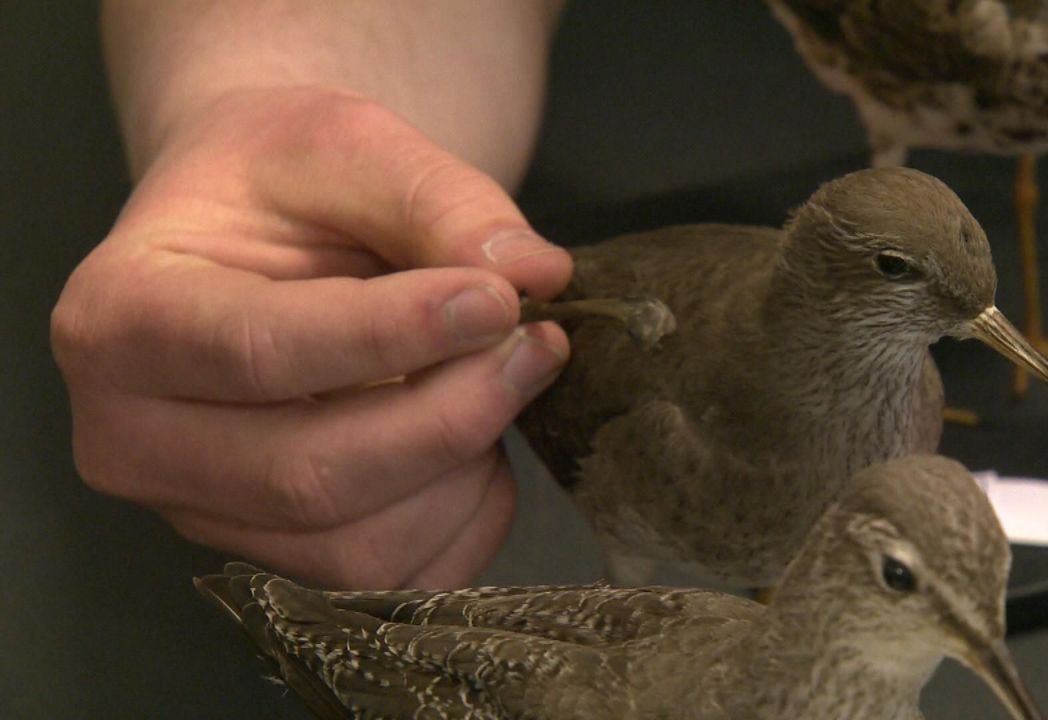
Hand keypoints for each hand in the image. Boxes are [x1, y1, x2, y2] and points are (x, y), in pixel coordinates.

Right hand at [52, 87, 571, 589]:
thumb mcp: (348, 142)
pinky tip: (479, 445)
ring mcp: (199, 515)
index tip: (501, 300)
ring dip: (464, 472)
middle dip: (452, 414)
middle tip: (537, 344)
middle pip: (311, 473)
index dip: (395, 335)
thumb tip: (533, 272)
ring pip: (358, 547)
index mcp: (118, 318)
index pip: (258, 351)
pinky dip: (464, 521)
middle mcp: (133, 439)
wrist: (257, 234)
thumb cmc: (284, 181)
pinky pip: (391, 579)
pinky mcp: (270, 559)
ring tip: (503, 380)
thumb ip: (437, 198)